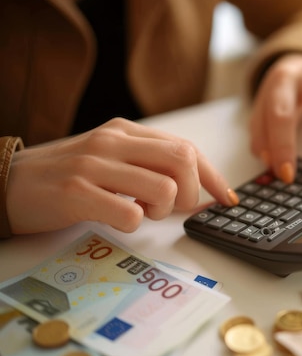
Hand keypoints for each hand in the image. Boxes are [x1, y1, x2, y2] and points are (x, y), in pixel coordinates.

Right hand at [6, 118, 237, 233]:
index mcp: (126, 131)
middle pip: (183, 160)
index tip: (226, 199)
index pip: (186, 147)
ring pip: (164, 188)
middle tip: (173, 208)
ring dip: (162, 211)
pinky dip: (134, 225)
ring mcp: (93, 165)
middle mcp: (113, 141)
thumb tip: (196, 188)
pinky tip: (118, 219)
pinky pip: (129, 214)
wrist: (6, 183)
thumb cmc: (66, 175)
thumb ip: (148, 165)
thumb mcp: (110, 158)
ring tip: (140, 212)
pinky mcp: (76, 193)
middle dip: (192, 192)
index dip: (213, 176)